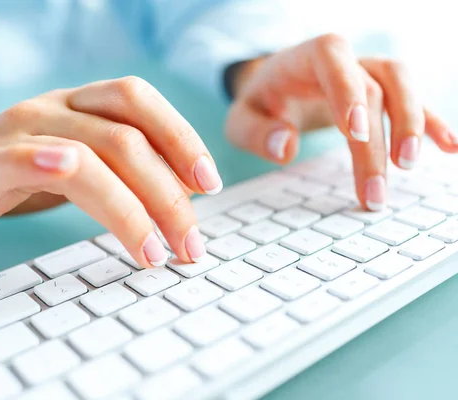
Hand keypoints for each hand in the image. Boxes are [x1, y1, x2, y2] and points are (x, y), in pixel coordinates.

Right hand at [0, 77, 221, 267]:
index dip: (181, 138)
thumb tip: (180, 201)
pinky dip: (43, 164)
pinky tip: (68, 174)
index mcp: (80, 106)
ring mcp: (16, 132)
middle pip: (126, 137)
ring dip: (131, 205)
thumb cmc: (11, 174)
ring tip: (154, 252)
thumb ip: (120, 172)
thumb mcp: (75, 166)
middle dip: (168, 193)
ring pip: (87, 153)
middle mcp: (53, 109)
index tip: (208, 186)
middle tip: (190, 244)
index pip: (140, 103)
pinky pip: (17, 157)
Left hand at [226, 33, 456, 210]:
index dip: (347, 92)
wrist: (275, 86)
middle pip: (371, 88)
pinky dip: (431, 122)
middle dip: (377, 139)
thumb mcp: (241, 118)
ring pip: (401, 84)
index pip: (332, 60)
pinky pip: (414, 101)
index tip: (356, 133)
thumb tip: (286, 148)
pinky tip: (448, 147)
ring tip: (408, 166)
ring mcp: (367, 72)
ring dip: (412, 124)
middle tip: (374, 188)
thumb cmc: (260, 102)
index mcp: (306, 57)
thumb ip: (256, 132)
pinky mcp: (381, 92)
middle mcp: (344, 60)